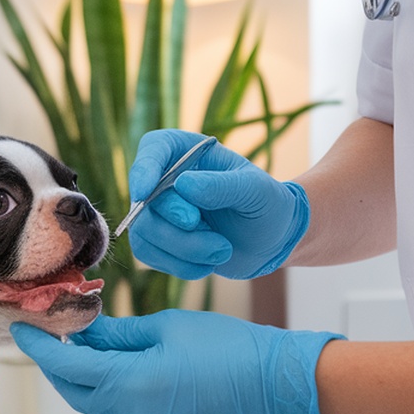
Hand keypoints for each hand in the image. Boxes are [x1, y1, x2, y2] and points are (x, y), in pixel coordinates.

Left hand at [12, 310, 342, 413]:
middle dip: (57, 362)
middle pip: (73, 391)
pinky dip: (105, 398)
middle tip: (53, 330)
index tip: (22, 325)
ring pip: (93, 408)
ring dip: (81, 381)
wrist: (277, 386)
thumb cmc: (227, 347)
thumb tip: (81, 328)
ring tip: (86, 347)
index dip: (38, 344)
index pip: (64, 366)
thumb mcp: (165, 328)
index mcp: (127, 386)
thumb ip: (116, 333)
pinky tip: (116, 373)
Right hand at [126, 129, 309, 279]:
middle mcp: (166, 178)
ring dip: (184, 250)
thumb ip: (222, 186)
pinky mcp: (157, 240)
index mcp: (187, 152)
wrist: (271, 239)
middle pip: (145, 202)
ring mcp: (157, 211)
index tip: (144, 193)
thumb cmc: (266, 204)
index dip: (143, 169)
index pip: (154, 148)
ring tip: (222, 251)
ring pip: (143, 233)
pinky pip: (149, 255)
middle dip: (178, 228)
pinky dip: (180, 265)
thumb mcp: (256, 191)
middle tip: (217, 240)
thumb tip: (183, 185)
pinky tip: (208, 264)